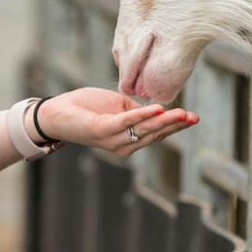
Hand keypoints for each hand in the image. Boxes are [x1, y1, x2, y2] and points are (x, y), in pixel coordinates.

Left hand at [30, 87, 197, 158]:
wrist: (57, 112)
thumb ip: (135, 109)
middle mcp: (123, 144)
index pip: (157, 133)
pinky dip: (143, 115)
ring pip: (144, 130)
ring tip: (182, 113)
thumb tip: (155, 108)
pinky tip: (158, 109)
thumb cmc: (86, 107)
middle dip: (175, 125)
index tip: (193, 118)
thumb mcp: (117, 106)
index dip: (175, 126)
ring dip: (165, 121)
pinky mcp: (102, 130)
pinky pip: (126, 122)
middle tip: (194, 118)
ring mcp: (113, 139)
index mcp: (128, 138)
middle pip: (155, 134)